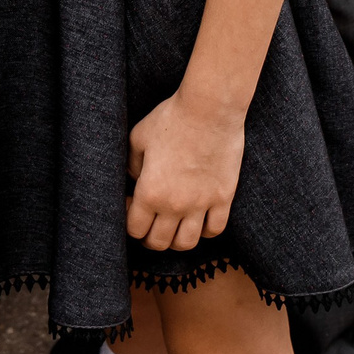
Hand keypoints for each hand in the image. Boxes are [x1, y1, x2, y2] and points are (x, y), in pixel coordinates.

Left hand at [126, 91, 243, 251]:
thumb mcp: (139, 138)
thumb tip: (134, 180)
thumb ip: (132, 165)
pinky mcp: (223, 197)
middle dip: (150, 236)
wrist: (209, 109)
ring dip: (176, 240)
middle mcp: (175, 205)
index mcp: (150, 192)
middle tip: (150, 221)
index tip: (133, 205)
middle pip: (159, 243)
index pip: (135, 230)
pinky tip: (199, 218)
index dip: (130, 221)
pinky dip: (205, 230)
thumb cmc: (171, 119)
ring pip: (187, 243)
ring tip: (174, 225)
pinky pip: (215, 230)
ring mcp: (202, 204)